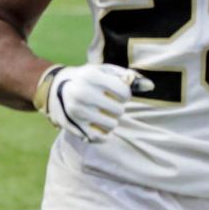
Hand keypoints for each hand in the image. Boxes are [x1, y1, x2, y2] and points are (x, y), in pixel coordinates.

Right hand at [39, 63, 153, 142]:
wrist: (57, 88)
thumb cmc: (89, 79)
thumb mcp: (104, 72)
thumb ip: (129, 77)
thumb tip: (151, 86)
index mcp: (91, 75)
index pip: (123, 92)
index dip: (124, 94)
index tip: (117, 93)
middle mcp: (82, 93)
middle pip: (118, 110)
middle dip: (117, 108)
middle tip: (108, 103)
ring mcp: (77, 111)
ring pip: (111, 125)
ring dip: (111, 120)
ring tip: (103, 113)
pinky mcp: (74, 126)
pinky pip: (101, 137)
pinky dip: (104, 133)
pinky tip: (98, 123)